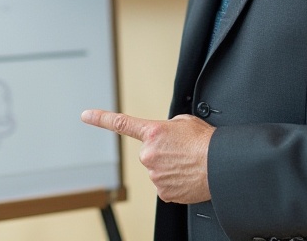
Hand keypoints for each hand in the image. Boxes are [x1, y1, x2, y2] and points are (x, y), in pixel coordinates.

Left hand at [81, 109, 213, 203]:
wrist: (220, 165)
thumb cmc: (207, 143)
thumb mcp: (186, 122)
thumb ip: (169, 127)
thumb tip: (166, 136)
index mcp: (153, 132)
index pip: (121, 123)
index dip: (100, 119)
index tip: (86, 115)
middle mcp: (149, 153)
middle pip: (149, 153)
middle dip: (162, 152)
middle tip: (181, 152)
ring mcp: (154, 174)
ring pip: (158, 170)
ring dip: (170, 167)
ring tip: (188, 163)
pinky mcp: (163, 191)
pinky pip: (165, 185)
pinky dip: (175, 181)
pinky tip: (187, 176)